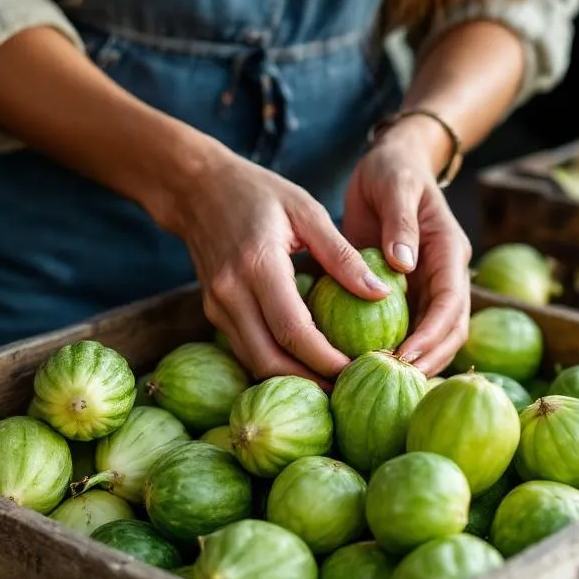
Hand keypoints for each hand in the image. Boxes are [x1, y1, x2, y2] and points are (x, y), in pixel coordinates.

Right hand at [167, 148, 390, 383]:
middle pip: (271, 359)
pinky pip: (246, 350)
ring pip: (255, 362)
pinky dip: (275, 363)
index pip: (294, 331)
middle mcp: (232, 294)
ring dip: (292, 379)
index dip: (326, 359)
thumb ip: (342, 255)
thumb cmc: (259, 193)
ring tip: (332, 382)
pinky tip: (304, 363)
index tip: (361, 368)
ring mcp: (217, 307)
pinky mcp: (213, 313)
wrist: (197, 189)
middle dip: (311, 381)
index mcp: (258, 266)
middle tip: (349, 388)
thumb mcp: (307, 211)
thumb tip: (381, 293)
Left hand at [343, 117, 470, 376]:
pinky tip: (365, 366)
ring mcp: (429, 286)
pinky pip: (406, 328)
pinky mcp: (409, 293)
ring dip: (413, 362)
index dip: (431, 335)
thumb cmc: (392, 170)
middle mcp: (446, 275)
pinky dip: (394, 349)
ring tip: (378, 382)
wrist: (392, 164)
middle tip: (392, 383)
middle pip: (449, 332)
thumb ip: (400, 223)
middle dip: (426, 360)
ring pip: (433, 337)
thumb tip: (403, 264)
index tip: (404, 357)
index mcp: (450, 252)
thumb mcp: (394, 186)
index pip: (451, 304)